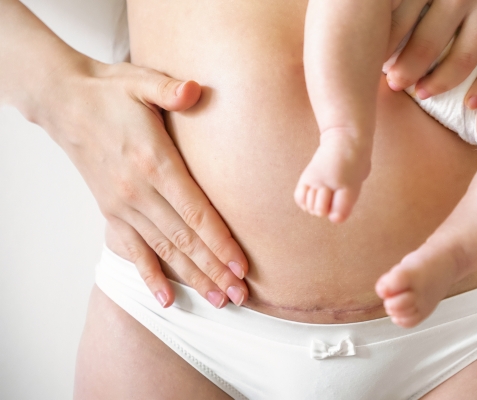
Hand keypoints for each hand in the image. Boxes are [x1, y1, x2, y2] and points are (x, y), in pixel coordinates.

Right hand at [39, 59, 248, 308]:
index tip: (241, 266)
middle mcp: (138, 192)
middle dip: (215, 270)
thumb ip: (170, 90)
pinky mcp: (110, 211)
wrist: (64, 102)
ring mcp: (122, 205)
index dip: (220, 242)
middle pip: (185, 240)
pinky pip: (132, 250)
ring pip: (164, 250)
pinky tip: (166, 298)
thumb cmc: (110, 92)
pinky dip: (150, 275)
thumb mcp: (142, 82)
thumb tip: (194, 90)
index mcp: (154, 163)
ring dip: (192, 278)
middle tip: (240, 295)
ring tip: (218, 301)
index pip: (195, 212)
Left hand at [385, 0, 476, 108]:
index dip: (384, 44)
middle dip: (406, 68)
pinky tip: (471, 103)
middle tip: (393, 84)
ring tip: (422, 93)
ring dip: (440, 81)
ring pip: (463, 57)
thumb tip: (375, 11)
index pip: (400, 18)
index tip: (374, 59)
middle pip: (427, 42)